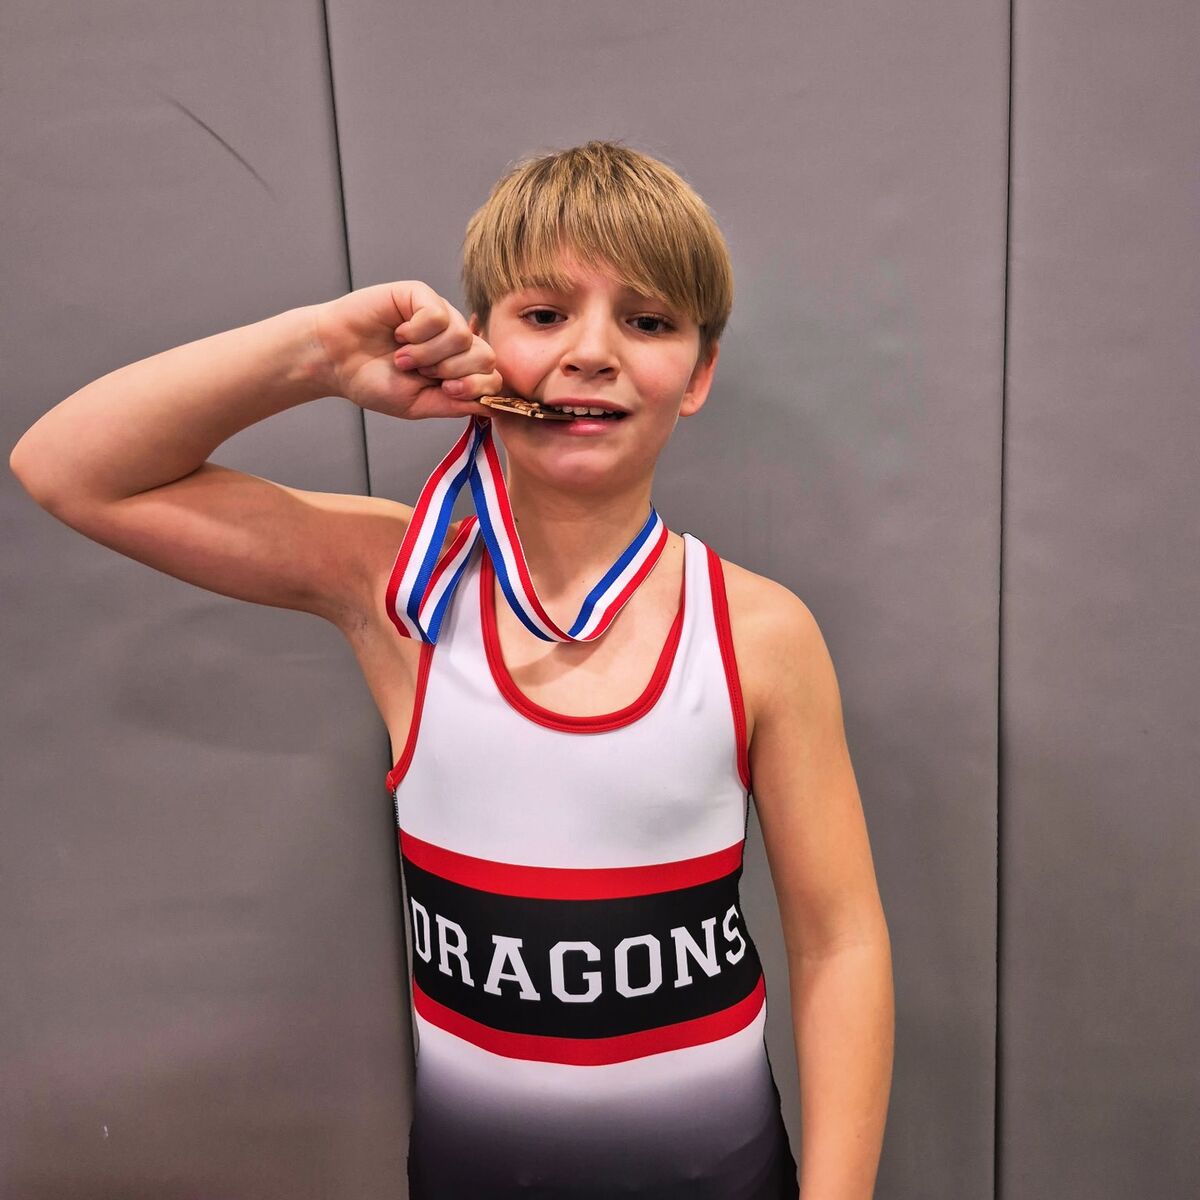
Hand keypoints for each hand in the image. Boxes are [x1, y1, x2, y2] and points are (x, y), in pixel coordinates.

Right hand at [311, 281, 504, 419]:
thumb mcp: (419, 404)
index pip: (492, 376)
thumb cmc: (373, 381)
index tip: (446, 391)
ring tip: (403, 356)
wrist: (335, 361)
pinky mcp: (421, 296)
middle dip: (452, 372)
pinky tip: (399, 334)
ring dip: (427, 354)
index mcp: (458, 367)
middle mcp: (454, 339)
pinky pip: (438, 316)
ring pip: (461, 336)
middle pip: (485, 355)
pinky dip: (416, 333)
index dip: (475, 387)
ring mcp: (440, 315)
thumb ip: (455, 405)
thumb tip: (492, 407)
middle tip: (421, 373)